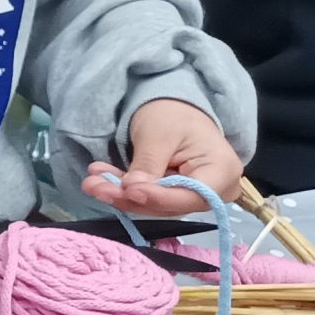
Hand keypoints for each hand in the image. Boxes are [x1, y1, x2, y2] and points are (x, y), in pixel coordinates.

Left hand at [82, 99, 243, 214]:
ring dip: (120, 195)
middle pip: (171, 204)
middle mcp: (215, 191)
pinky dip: (122, 190)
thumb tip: (132, 190)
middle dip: (129, 197)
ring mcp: (194, 195)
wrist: (173, 109)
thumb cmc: (173, 115)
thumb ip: (149, 163)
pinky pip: (148, 198)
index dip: (159, 197)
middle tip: (94, 186)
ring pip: (155, 204)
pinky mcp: (174, 196)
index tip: (128, 190)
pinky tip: (99, 179)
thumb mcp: (159, 134)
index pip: (192, 196)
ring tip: (92, 182)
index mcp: (222, 171)